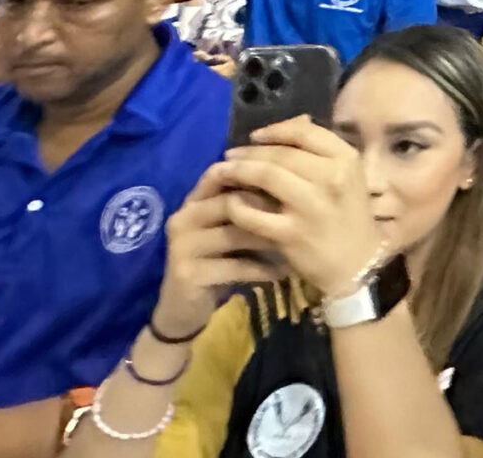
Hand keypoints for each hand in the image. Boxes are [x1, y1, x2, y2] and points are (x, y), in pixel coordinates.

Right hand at [150, 166, 286, 339]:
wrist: (184, 309)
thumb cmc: (216, 262)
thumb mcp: (229, 230)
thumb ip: (246, 206)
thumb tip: (292, 180)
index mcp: (192, 202)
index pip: (220, 173)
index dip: (255, 173)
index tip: (291, 181)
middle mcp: (182, 218)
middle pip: (230, 201)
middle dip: (268, 208)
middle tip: (300, 214)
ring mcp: (182, 247)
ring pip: (234, 233)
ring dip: (269, 239)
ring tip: (297, 243)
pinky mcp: (187, 274)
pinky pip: (234, 266)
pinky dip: (262, 269)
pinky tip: (283, 272)